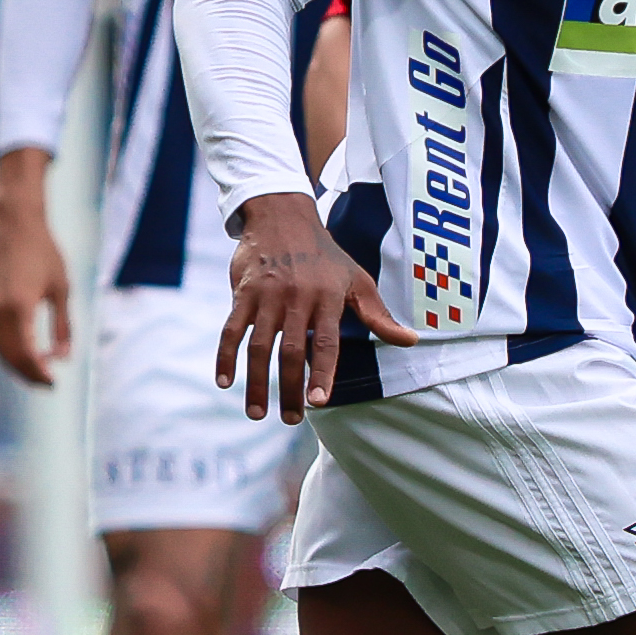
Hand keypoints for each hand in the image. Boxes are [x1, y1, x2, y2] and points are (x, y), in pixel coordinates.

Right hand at [0, 150, 72, 385]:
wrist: (16, 225)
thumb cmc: (45, 253)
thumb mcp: (62, 289)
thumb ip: (63, 325)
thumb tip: (64, 357)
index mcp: (20, 306)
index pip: (27, 353)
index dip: (40, 372)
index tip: (55, 383)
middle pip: (9, 356)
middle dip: (28, 374)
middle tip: (48, 385)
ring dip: (16, 365)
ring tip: (38, 374)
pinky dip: (8, 350)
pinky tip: (25, 354)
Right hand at [217, 193, 418, 423]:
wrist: (283, 214)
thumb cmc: (325, 255)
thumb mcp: (356, 280)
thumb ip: (378, 316)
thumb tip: (411, 341)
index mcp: (327, 298)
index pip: (326, 342)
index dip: (323, 372)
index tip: (319, 401)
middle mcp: (296, 298)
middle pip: (292, 351)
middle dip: (290, 388)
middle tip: (292, 419)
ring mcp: (267, 296)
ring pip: (259, 346)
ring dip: (257, 382)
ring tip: (258, 413)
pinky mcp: (242, 293)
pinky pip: (231, 329)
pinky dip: (225, 356)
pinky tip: (225, 381)